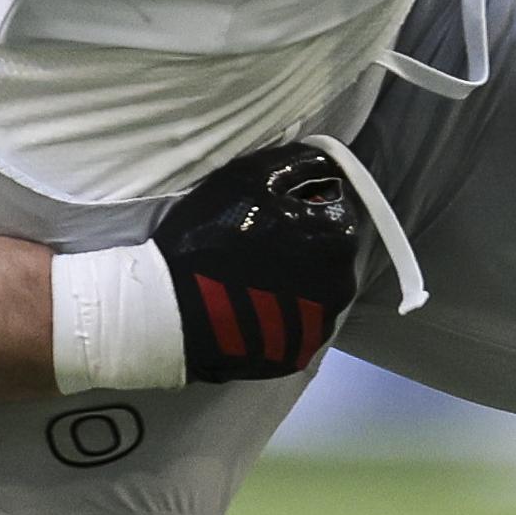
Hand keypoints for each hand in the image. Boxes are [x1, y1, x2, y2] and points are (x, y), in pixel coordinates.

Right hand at [151, 142, 364, 381]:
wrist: (173, 311)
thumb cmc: (212, 235)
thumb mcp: (250, 176)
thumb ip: (297, 161)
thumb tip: (325, 161)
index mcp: (338, 236)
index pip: (334, 205)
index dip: (301, 203)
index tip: (269, 210)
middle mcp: (342, 283)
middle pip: (329, 251)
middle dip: (302, 243)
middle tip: (257, 242)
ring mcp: (320, 324)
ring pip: (314, 289)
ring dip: (292, 279)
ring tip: (249, 277)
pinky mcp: (297, 353)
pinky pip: (295, 324)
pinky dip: (279, 314)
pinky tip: (247, 306)